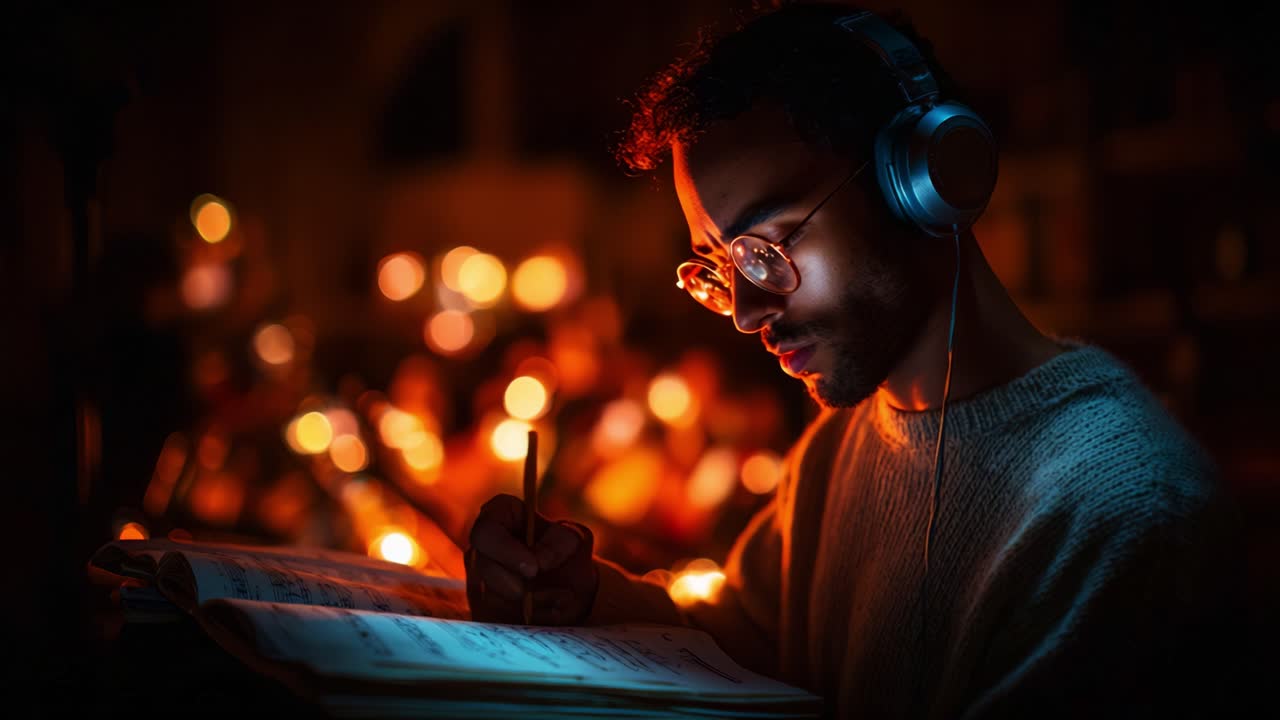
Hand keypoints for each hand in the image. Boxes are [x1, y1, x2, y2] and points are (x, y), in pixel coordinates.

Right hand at [465, 493, 598, 624]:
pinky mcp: (483, 608)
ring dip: (528, 602)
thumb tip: (540, 560)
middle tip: (535, 590)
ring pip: (489, 595)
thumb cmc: (568, 555)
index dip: (504, 549)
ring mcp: (478, 578)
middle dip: (510, 581)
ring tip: (560, 597)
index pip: (486, 529)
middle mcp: (482, 547)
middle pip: (482, 565)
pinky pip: (497, 617)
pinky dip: (529, 617)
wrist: (570, 591)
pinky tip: (550, 611)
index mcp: (501, 517)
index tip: (532, 568)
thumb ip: (563, 539)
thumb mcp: (576, 538)